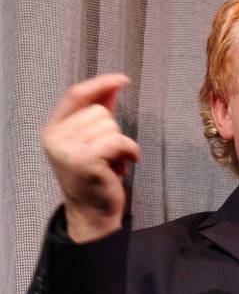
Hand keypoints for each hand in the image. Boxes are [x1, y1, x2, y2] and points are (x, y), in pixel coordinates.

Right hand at [42, 74, 139, 242]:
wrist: (92, 213)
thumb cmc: (95, 177)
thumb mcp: (93, 141)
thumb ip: (100, 112)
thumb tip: (114, 84)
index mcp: (53, 129)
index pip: (76, 95)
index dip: (100, 84)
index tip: (122, 79)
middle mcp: (55, 137)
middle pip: (99, 112)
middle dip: (114, 132)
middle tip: (109, 156)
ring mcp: (68, 149)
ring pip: (111, 127)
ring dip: (122, 146)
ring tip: (113, 164)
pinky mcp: (85, 161)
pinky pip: (119, 142)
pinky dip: (130, 152)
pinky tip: (127, 165)